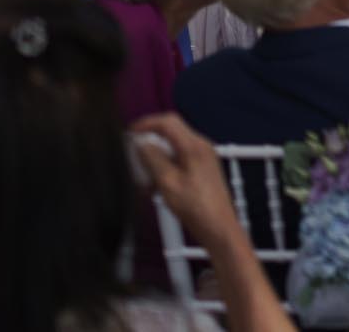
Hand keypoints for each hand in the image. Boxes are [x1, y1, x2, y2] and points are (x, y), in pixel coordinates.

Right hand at [129, 113, 242, 248]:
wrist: (218, 226)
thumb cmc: (197, 208)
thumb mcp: (167, 182)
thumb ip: (153, 159)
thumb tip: (141, 142)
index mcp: (194, 146)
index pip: (168, 122)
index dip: (146, 123)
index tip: (130, 132)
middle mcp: (202, 147)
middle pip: (171, 133)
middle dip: (150, 143)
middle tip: (134, 157)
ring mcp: (204, 157)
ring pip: (173, 148)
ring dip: (156, 159)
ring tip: (145, 179)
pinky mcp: (202, 168)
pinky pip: (179, 160)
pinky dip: (165, 168)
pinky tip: (157, 187)